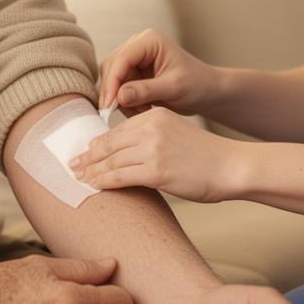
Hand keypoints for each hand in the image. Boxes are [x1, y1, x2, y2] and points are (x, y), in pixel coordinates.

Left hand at [72, 107, 241, 201]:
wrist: (231, 166)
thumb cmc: (206, 155)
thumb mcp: (175, 133)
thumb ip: (151, 136)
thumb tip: (124, 153)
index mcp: (155, 115)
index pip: (117, 130)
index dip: (98, 144)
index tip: (85, 152)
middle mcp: (151, 128)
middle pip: (109, 144)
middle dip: (88, 157)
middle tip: (72, 166)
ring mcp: (153, 149)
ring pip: (111, 161)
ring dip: (91, 171)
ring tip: (78, 179)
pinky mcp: (156, 171)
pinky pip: (120, 177)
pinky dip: (103, 182)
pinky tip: (93, 187)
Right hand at [99, 28, 219, 116]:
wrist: (207, 91)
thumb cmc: (197, 84)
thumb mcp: (173, 88)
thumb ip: (145, 91)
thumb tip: (119, 96)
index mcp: (150, 40)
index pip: (122, 59)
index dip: (112, 82)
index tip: (109, 105)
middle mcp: (139, 45)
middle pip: (112, 68)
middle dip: (116, 93)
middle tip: (126, 114)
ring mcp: (135, 59)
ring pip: (113, 80)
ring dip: (121, 100)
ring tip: (142, 112)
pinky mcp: (134, 72)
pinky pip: (119, 88)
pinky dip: (126, 102)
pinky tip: (142, 111)